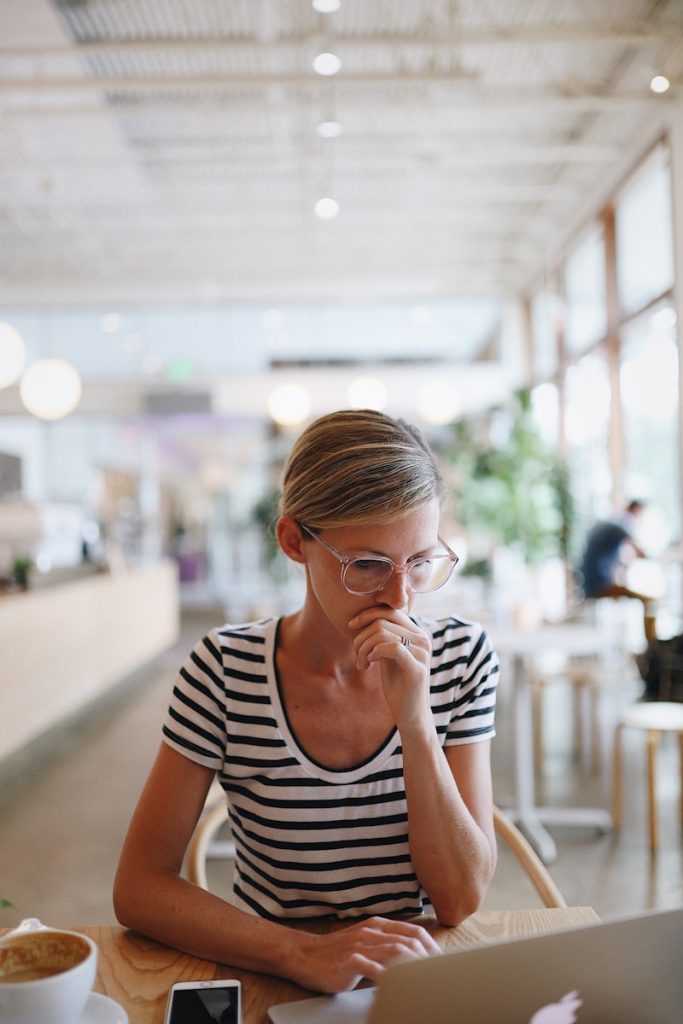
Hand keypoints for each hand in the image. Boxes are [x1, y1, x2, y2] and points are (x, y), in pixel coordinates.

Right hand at [290, 916, 441, 992]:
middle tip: (439, 974)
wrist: (304, 955)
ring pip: (396, 952)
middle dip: (427, 958)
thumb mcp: (363, 942)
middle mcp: (371, 932)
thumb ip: (384, 945)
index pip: (413, 932)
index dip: (430, 947)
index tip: (442, 962)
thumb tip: (411, 959)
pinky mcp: (350, 961)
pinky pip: (375, 968)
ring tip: (425, 979)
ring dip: (414, 966)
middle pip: (409, 942)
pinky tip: (399, 986)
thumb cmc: (335, 953)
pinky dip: (390, 977)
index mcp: (377, 926)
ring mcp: (360, 945)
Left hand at [348, 608, 431, 731]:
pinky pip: (391, 647)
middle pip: (382, 622)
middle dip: (362, 637)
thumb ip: (384, 637)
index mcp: (417, 633)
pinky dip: (374, 653)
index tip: (351, 626)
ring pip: (383, 634)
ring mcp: (422, 653)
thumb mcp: (388, 656)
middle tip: (357, 656)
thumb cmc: (397, 685)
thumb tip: (366, 617)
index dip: (367, 614)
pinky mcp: (417, 669)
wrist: (410, 714)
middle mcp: (423, 639)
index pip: (390, 610)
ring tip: (361, 663)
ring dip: (364, 648)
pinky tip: (369, 663)